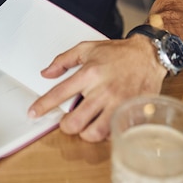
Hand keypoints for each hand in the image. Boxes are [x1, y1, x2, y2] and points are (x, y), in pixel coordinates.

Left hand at [28, 35, 166, 141]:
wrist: (148, 55)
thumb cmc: (119, 53)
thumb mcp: (88, 48)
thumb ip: (64, 60)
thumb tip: (46, 73)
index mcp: (89, 73)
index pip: (60, 93)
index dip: (43, 106)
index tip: (33, 113)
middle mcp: (102, 90)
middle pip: (75, 121)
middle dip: (67, 125)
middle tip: (68, 121)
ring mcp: (118, 104)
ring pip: (94, 133)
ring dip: (86, 133)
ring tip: (86, 125)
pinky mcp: (131, 113)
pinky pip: (113, 134)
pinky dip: (106, 134)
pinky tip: (103, 125)